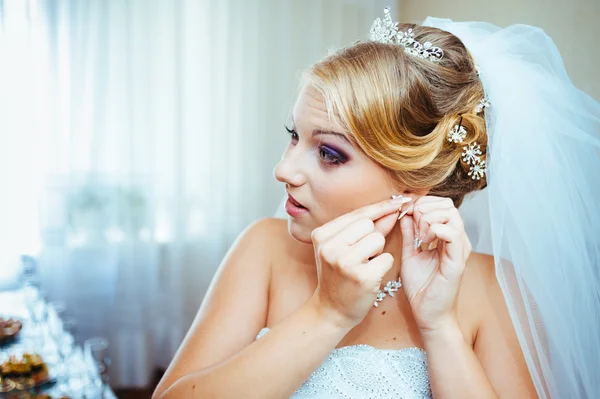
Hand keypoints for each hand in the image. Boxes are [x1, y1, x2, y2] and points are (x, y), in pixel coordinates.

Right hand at [310, 198, 407, 328]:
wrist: (331, 310)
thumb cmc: (339, 275)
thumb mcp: (345, 248)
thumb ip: (369, 227)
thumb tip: (394, 207)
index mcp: (321, 234)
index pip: (357, 213)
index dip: (380, 207)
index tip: (401, 199)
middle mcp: (329, 246)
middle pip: (368, 224)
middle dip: (373, 237)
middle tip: (362, 255)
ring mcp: (344, 261)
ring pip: (378, 239)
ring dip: (378, 252)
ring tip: (363, 265)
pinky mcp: (361, 276)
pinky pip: (387, 258)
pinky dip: (384, 266)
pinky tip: (370, 276)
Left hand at [399, 196, 471, 331]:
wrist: (428, 314)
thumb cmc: (421, 287)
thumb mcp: (410, 253)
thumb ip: (409, 233)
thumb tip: (404, 214)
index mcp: (447, 237)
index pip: (440, 205)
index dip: (421, 203)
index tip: (405, 214)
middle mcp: (457, 240)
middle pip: (447, 205)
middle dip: (424, 208)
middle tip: (411, 224)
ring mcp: (459, 249)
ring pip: (450, 214)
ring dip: (428, 218)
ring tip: (418, 236)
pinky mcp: (458, 260)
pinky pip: (453, 233)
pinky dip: (435, 229)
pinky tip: (424, 241)